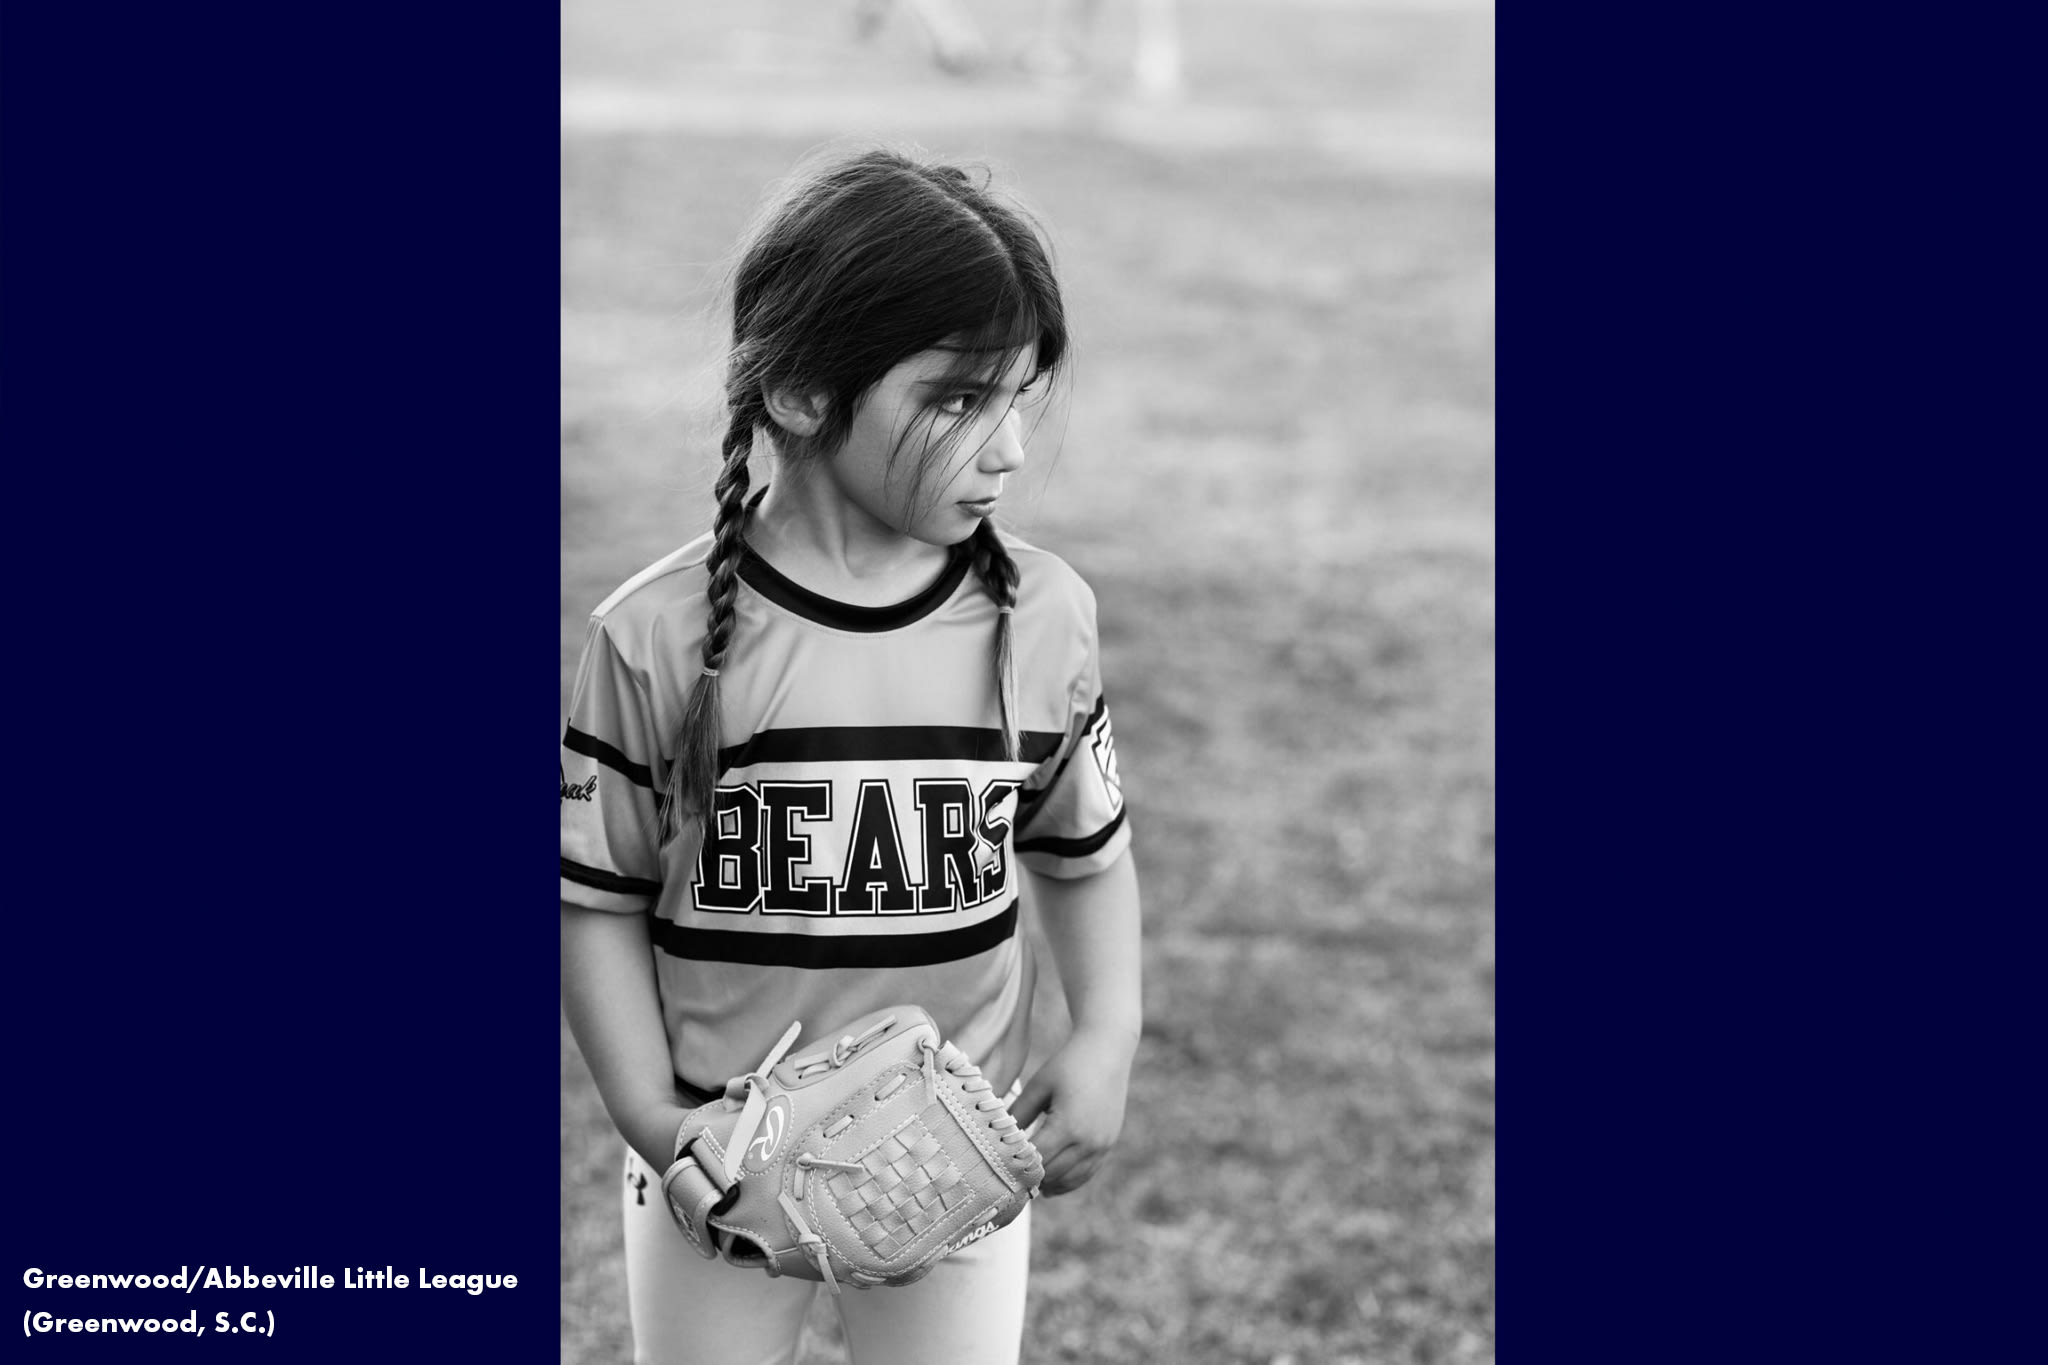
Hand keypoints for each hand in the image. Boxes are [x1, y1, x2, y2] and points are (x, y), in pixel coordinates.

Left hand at [1009, 1025, 1135, 1195]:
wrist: (1107, 1049)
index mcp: (1068, 1126)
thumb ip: (1018, 1115)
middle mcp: (1089, 1142)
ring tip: (1028, 1185)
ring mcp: (1102, 1145)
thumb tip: (998, 1139)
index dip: (1016, 1167)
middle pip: (1053, 1174)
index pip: (1036, 1161)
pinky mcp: (1109, 1144)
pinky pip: (1087, 1173)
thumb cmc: (1068, 1064)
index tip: (998, 1172)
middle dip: (1031, 1178)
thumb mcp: (1038, 1086)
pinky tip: (1052, 1183)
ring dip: (1050, 1184)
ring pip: (1071, 1180)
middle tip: (1008, 1181)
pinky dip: (1069, 1181)